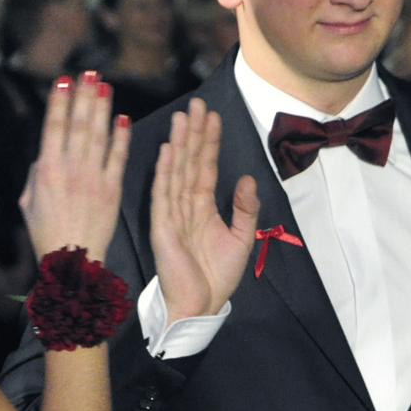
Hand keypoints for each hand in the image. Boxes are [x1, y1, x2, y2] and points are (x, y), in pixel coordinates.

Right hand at [19, 72, 128, 261]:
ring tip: (104, 84)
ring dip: (102, 107)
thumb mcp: (28, 202)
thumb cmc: (46, 233)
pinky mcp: (112, 188)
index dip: (59, 101)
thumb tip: (44, 155)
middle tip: (89, 72)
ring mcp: (93, 177)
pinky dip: (121, 136)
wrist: (72, 260)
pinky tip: (122, 117)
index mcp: (47, 169)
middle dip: (83, 95)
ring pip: (99, 134)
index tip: (63, 80)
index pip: (53, 126)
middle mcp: (70, 168)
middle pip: (78, 123)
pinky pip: (117, 157)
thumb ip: (36, 174)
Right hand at [149, 98, 259, 323]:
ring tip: (184, 118)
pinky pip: (163, 196)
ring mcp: (172, 215)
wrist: (202, 306)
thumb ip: (245, 208)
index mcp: (202, 208)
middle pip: (190, 163)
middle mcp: (185, 206)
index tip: (212, 115)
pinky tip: (168, 151)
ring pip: (177, 172)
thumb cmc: (217, 278)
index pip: (206, 167)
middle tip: (197, 104)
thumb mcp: (242, 238)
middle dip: (194, 133)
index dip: (209, 142)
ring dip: (179, 145)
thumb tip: (247, 179)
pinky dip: (165, 173)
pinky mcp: (162, 228)